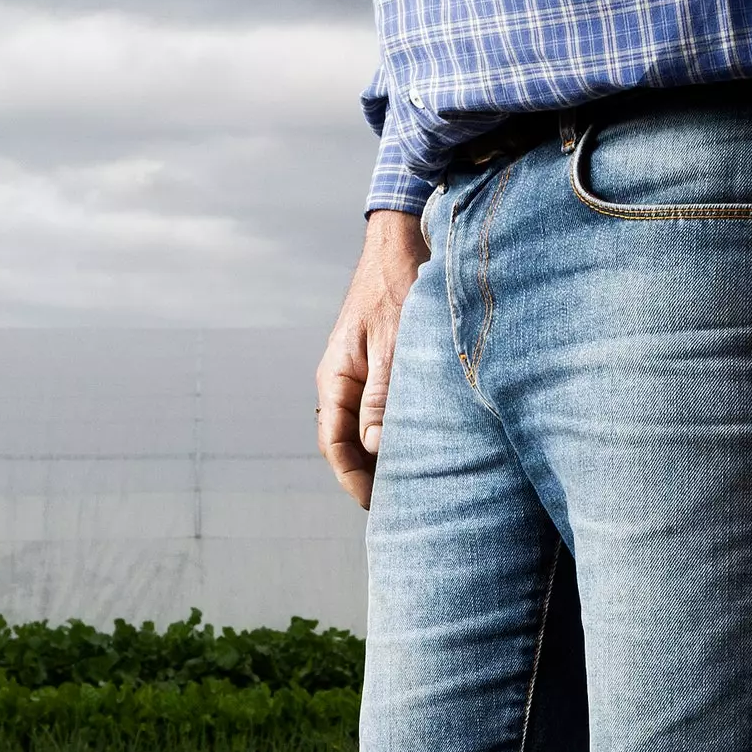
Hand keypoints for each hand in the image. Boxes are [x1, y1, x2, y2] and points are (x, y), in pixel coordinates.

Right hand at [316, 209, 428, 507]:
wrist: (402, 243)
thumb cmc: (396, 287)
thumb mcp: (392, 344)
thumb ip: (382, 396)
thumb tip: (373, 448)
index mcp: (335, 377)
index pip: (334, 443)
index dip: (351, 478)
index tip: (373, 505)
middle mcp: (343, 381)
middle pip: (346, 443)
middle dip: (366, 476)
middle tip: (394, 508)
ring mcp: (360, 374)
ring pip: (364, 430)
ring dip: (381, 457)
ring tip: (408, 487)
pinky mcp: (381, 367)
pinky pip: (380, 412)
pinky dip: (394, 434)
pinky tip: (417, 448)